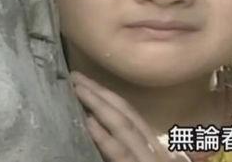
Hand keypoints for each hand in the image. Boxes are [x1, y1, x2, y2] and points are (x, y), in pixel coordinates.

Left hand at [70, 71, 190, 161]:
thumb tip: (147, 145)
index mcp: (155, 148)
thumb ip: (155, 154)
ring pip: (123, 125)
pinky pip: (121, 153)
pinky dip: (105, 136)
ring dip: (98, 105)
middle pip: (125, 114)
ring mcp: (147, 158)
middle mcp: (153, 148)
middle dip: (100, 93)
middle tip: (76, 76)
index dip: (111, 98)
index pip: (131, 116)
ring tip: (79, 89)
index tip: (91, 84)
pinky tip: (90, 122)